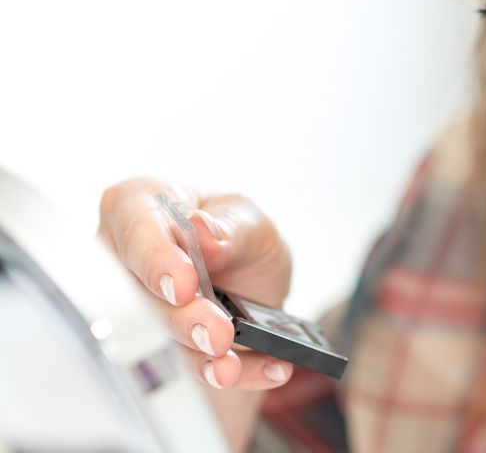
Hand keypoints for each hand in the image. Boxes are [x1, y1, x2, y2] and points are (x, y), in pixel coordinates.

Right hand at [98, 178, 293, 389]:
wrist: (253, 282)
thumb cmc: (236, 235)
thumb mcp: (248, 221)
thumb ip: (228, 228)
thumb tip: (199, 227)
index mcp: (139, 207)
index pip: (136, 232)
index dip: (156, 261)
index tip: (182, 285)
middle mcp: (123, 262)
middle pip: (140, 297)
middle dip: (182, 320)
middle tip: (219, 335)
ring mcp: (135, 311)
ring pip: (157, 342)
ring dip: (198, 359)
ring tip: (231, 368)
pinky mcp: (157, 351)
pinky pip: (186, 370)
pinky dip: (231, 375)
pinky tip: (265, 370)